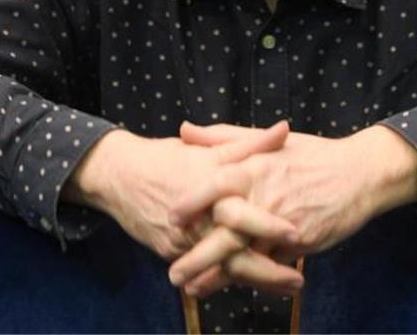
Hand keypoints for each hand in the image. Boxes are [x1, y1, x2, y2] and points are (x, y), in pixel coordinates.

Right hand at [65, 120, 301, 291]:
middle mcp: (196, 221)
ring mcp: (182, 242)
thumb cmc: (168, 157)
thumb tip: (284, 129)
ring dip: (255, 280)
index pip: (242, 214)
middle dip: (268, 272)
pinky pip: (205, 271)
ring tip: (285, 288)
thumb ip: (250, 144)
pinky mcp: (172, 252)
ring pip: (222, 269)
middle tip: (298, 282)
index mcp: (209, 191)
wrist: (118, 176)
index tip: (296, 234)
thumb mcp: (209, 150)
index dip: (268, 225)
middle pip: (234, 255)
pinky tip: (254, 283)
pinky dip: (229, 277)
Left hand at [168, 122, 416, 296]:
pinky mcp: (300, 242)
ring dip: (218, 276)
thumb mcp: (267, 140)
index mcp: (255, 167)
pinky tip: (232, 286)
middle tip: (173, 274)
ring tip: (194, 289)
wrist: (360, 174)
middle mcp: (266, 196)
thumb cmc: (311, 155)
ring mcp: (284, 223)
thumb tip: (183, 130)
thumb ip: (222, 138)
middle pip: (226, 231)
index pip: (216, 184)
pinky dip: (250, 277)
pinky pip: (270, 265)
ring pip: (247, 255)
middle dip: (198, 257)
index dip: (192, 202)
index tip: (172, 218)